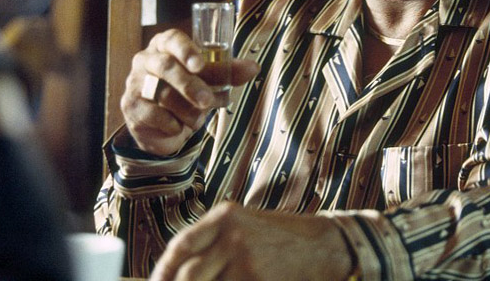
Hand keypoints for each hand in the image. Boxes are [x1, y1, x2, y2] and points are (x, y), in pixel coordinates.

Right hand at [121, 29, 258, 155]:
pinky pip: (153, 114)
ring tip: (198, 119)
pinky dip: (171, 123)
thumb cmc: (186, 91)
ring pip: (161, 94)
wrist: (161, 124)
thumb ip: (229, 72)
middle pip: (166, 67)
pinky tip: (179, 126)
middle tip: (208, 100)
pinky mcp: (131, 106)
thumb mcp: (208, 80)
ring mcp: (135, 82)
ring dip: (186, 110)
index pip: (172, 39)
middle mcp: (146, 59)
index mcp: (165, 45)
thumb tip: (254, 67)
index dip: (186, 50)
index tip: (200, 65)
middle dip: (190, 85)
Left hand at [149, 203, 352, 280]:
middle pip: (188, 273)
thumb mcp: (246, 226)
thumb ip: (215, 240)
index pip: (181, 245)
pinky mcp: (257, 280)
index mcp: (225, 216)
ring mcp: (245, 260)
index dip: (163, 270)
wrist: (326, 245)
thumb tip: (179, 268)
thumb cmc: (283, 237)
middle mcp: (232, 234)